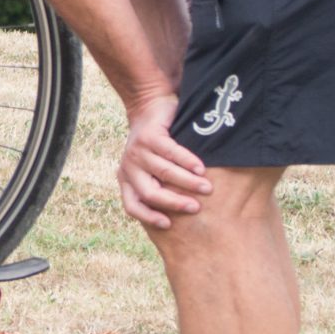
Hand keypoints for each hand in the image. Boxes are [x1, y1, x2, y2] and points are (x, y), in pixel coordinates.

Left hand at [117, 94, 211, 228]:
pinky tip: (201, 168)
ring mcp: (137, 152)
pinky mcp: (149, 137)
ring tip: (207, 188)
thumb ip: (160, 187)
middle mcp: (129, 168)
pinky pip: (171, 153)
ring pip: (164, 173)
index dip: (148, 217)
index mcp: (127, 180)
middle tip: (195, 208)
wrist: (148, 108)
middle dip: (173, 202)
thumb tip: (189, 217)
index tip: (168, 225)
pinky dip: (188, 162)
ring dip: (188, 182)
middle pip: (149, 193)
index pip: (132, 205)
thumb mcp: (150, 169)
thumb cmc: (155, 147)